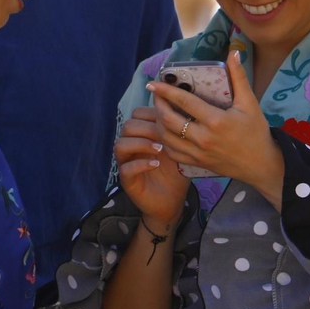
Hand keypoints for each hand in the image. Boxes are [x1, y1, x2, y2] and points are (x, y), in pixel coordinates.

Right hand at [115, 108, 189, 229]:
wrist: (172, 200)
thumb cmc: (176, 171)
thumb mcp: (180, 148)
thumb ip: (178, 130)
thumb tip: (188, 108)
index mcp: (142, 134)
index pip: (138, 114)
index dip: (152, 113)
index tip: (172, 119)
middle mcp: (131, 146)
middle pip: (128, 125)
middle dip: (148, 127)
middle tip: (167, 135)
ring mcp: (126, 162)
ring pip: (120, 144)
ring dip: (141, 143)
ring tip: (161, 149)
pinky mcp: (126, 180)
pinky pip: (125, 168)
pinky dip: (141, 164)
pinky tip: (156, 164)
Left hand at [148, 52, 284, 206]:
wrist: (261, 164)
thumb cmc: (256, 131)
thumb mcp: (250, 103)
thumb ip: (239, 77)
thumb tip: (233, 52)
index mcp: (216, 121)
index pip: (184, 103)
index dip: (166, 91)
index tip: (153, 82)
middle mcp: (203, 138)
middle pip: (169, 120)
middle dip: (158, 104)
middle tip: (155, 93)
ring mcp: (198, 153)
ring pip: (166, 137)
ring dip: (158, 122)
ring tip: (159, 109)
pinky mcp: (196, 163)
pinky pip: (172, 153)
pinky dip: (164, 141)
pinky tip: (165, 130)